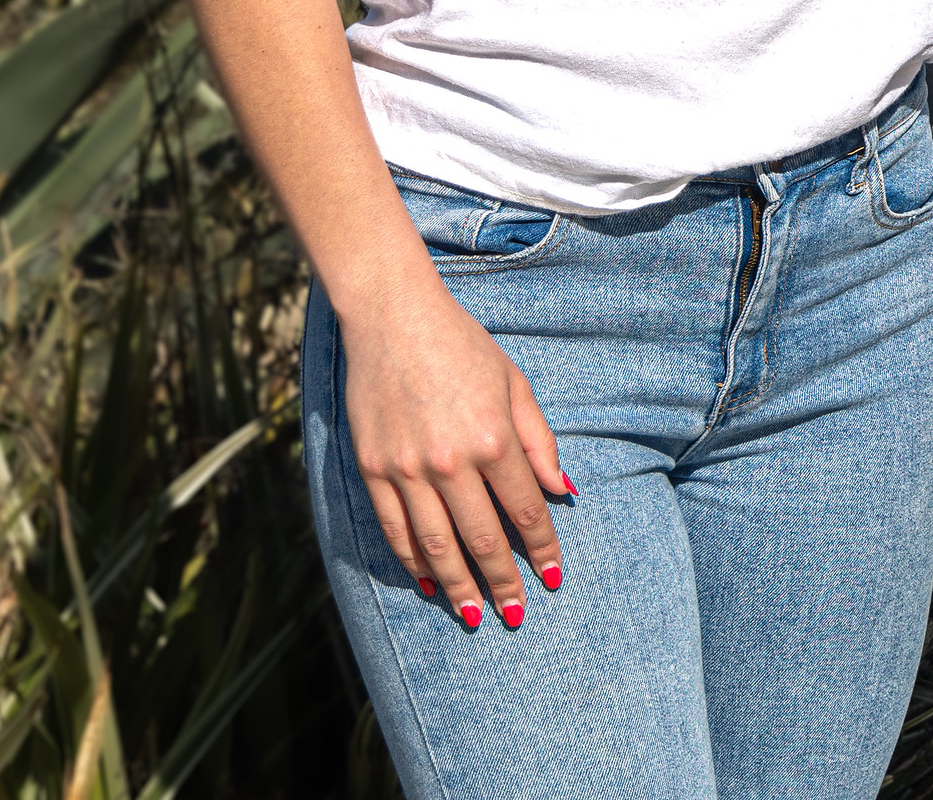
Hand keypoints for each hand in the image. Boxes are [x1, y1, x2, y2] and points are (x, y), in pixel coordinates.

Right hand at [339, 272, 572, 630]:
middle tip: (514, 613)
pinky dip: (410, 561)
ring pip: (435, 545)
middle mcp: (450, 462)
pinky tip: (426, 582)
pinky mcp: (371, 469)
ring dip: (456, 585)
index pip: (525, 510)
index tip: (551, 576)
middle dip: (502, 581)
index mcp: (493, 439)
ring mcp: (406, 469)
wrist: (392, 318)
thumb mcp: (515, 383)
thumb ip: (537, 442)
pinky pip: (393, 529)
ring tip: (473, 614)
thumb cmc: (463, 347)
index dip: (541, 547)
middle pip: (482, 538)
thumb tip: (561, 491)